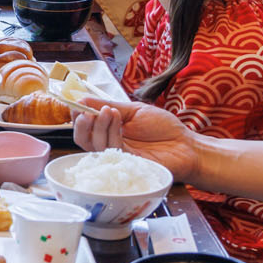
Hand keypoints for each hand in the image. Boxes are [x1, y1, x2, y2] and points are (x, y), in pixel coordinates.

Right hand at [71, 98, 200, 183]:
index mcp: (110, 130)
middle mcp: (110, 144)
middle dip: (81, 124)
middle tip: (85, 111)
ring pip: (94, 145)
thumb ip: (109, 105)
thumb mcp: (134, 110)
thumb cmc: (164, 128)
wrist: (186, 145)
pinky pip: (110, 149)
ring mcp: (117, 155)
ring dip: (98, 125)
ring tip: (108, 111)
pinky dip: (110, 132)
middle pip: (83, 139)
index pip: (85, 126)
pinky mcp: (126, 163)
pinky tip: (117, 119)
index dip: (77, 116)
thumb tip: (82, 98)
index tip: (76, 103)